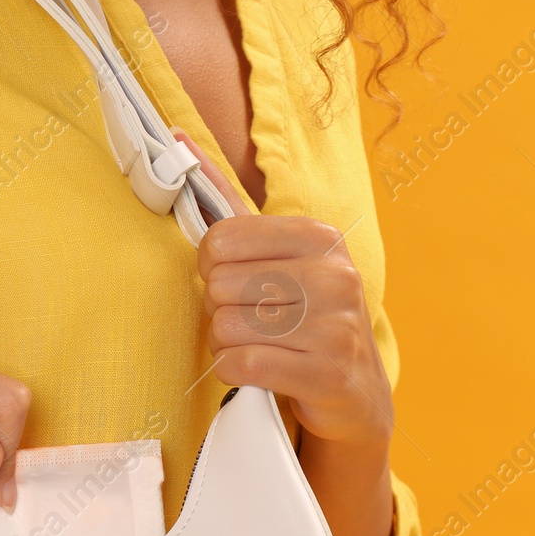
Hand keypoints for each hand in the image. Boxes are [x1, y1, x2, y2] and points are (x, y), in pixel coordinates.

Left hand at [181, 131, 393, 452]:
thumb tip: (178, 142)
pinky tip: (252, 371)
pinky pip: (241, 365)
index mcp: (320, 238)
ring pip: (227, 327)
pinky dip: (232, 372)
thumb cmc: (304, 319)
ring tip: (255, 346)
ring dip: (225, 344)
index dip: (210, 268)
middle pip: (220, 285)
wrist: (356, 392)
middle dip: (219, 310)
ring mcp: (335, 326)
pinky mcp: (326, 373)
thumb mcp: (279, 258)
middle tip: (247, 322)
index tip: (232, 282)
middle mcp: (334, 275)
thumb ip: (230, 206)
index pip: (221, 239)